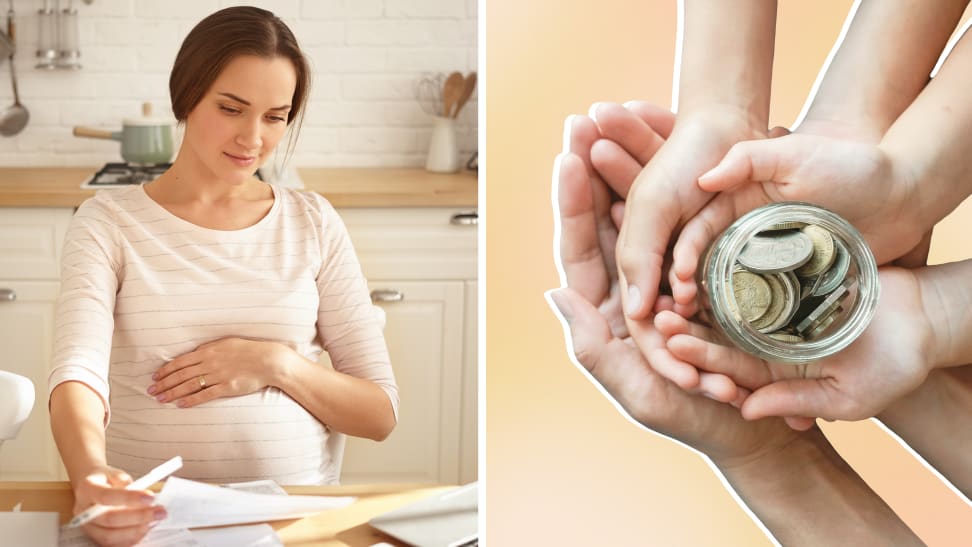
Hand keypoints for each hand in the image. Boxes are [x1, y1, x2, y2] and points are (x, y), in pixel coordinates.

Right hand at [72, 465, 164, 546]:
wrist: (91, 487)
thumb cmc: (107, 480)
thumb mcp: (117, 474)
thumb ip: (129, 485)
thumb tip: (146, 499)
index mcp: (87, 490)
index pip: (106, 497)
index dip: (130, 498)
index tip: (151, 497)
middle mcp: (83, 511)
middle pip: (110, 519)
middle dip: (139, 517)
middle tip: (160, 512)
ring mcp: (87, 527)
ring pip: (110, 536)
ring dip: (137, 531)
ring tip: (155, 521)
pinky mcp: (95, 537)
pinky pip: (113, 544)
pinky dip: (131, 539)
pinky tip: (145, 529)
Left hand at [149, 337, 283, 406]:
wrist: (268, 360)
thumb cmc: (249, 350)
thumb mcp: (227, 343)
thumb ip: (209, 349)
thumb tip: (194, 355)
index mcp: (209, 351)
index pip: (181, 361)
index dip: (165, 370)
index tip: (154, 377)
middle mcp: (210, 363)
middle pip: (181, 374)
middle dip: (164, 383)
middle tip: (151, 391)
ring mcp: (218, 376)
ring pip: (189, 385)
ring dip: (172, 393)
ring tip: (160, 399)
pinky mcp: (227, 387)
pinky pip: (205, 395)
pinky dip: (191, 400)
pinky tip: (180, 405)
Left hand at [549, 106, 800, 463]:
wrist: (760, 428)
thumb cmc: (697, 421)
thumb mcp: (641, 394)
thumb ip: (594, 350)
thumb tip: (557, 294)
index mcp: (609, 313)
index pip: (581, 249)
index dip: (573, 204)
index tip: (567, 157)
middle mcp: (634, 285)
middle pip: (608, 218)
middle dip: (597, 168)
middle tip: (588, 117)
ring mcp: (671, 271)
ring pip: (645, 209)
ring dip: (634, 162)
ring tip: (625, 113)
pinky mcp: (708, 265)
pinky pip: (688, 217)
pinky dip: (680, 181)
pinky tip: (673, 143)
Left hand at [654, 266, 935, 428]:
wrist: (925, 320)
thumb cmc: (893, 366)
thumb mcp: (849, 395)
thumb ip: (798, 400)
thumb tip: (748, 410)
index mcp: (770, 372)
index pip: (727, 367)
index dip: (700, 356)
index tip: (673, 344)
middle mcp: (763, 341)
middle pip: (717, 333)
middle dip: (687, 325)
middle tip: (659, 313)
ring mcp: (773, 309)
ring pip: (725, 301)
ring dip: (699, 293)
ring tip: (672, 279)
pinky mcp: (785, 277)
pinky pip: (749, 270)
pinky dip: (726, 263)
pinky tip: (702, 251)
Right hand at [668, 132, 922, 316]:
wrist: (904, 193)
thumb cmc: (850, 165)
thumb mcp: (796, 154)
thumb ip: (748, 159)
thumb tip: (703, 180)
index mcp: (735, 203)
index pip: (694, 233)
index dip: (680, 256)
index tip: (676, 278)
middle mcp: (744, 235)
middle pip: (701, 268)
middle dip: (684, 292)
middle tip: (678, 315)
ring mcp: (767, 261)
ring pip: (725, 290)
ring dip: (708, 313)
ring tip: (700, 332)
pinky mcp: (792, 282)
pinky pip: (762, 305)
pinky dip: (745, 322)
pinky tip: (735, 341)